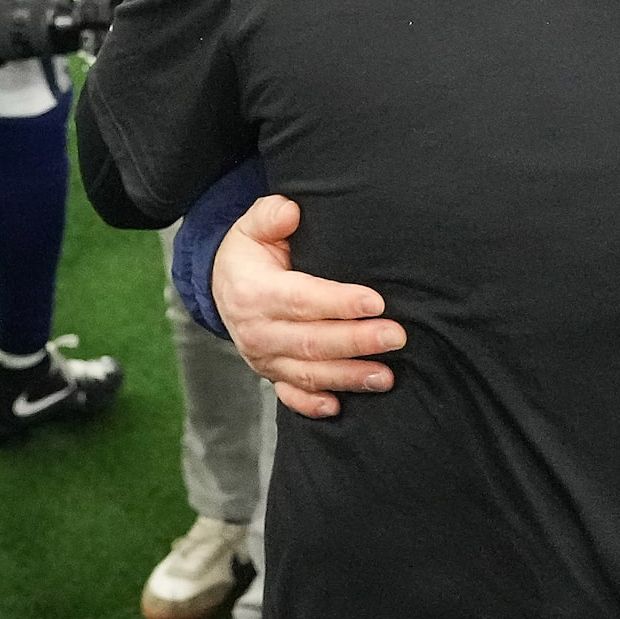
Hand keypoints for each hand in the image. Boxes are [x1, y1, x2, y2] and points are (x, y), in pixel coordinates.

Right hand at [213, 195, 403, 419]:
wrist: (224, 287)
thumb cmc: (250, 254)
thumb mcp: (253, 227)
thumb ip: (270, 215)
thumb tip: (291, 212)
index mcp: (254, 292)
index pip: (301, 299)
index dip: (339, 302)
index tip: (375, 301)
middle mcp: (257, 331)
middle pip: (311, 342)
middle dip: (356, 342)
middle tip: (396, 337)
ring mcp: (263, 358)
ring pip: (308, 373)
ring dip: (348, 378)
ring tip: (386, 376)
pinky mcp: (271, 375)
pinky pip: (291, 396)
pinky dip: (312, 404)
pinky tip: (340, 407)